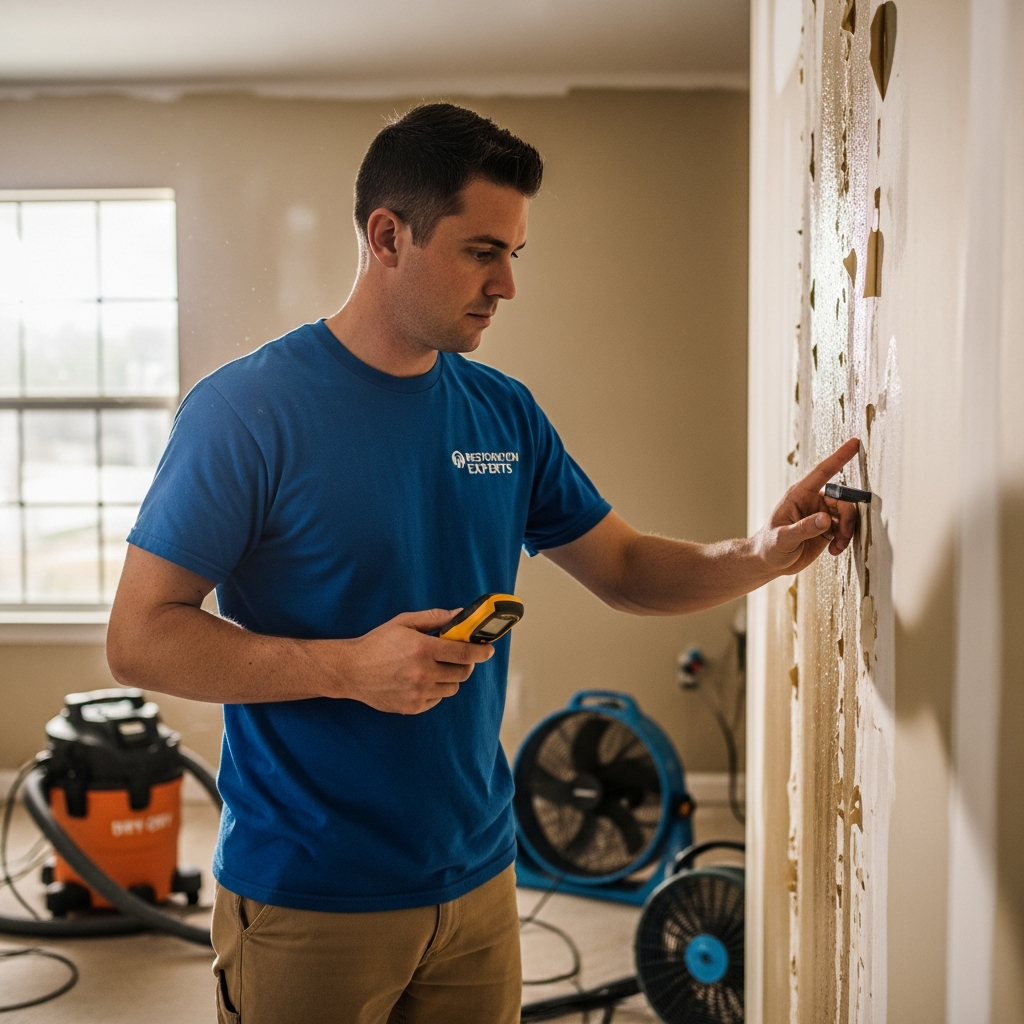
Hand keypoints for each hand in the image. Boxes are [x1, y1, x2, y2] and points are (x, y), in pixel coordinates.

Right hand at [328, 607, 494, 713]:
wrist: (351, 670)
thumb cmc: (377, 643)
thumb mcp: (404, 623)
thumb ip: (434, 618)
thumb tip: (459, 614)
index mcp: (423, 649)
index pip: (464, 653)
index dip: (481, 652)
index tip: (488, 650)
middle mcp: (423, 673)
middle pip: (462, 673)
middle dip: (466, 664)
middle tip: (458, 657)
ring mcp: (418, 693)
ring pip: (452, 688)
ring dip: (450, 678)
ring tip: (436, 669)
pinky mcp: (412, 707)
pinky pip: (436, 700)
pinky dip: (435, 691)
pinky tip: (421, 681)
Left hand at [752, 438, 861, 575]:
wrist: (769, 561)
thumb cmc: (769, 546)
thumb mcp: (783, 539)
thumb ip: (803, 529)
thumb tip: (825, 519)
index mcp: (799, 495)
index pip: (823, 472)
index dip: (839, 457)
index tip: (854, 443)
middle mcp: (812, 501)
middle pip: (843, 499)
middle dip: (847, 517)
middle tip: (842, 536)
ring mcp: (821, 514)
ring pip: (847, 514)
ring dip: (847, 531)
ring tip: (837, 546)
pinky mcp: (827, 528)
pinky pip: (845, 528)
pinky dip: (845, 540)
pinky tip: (835, 550)